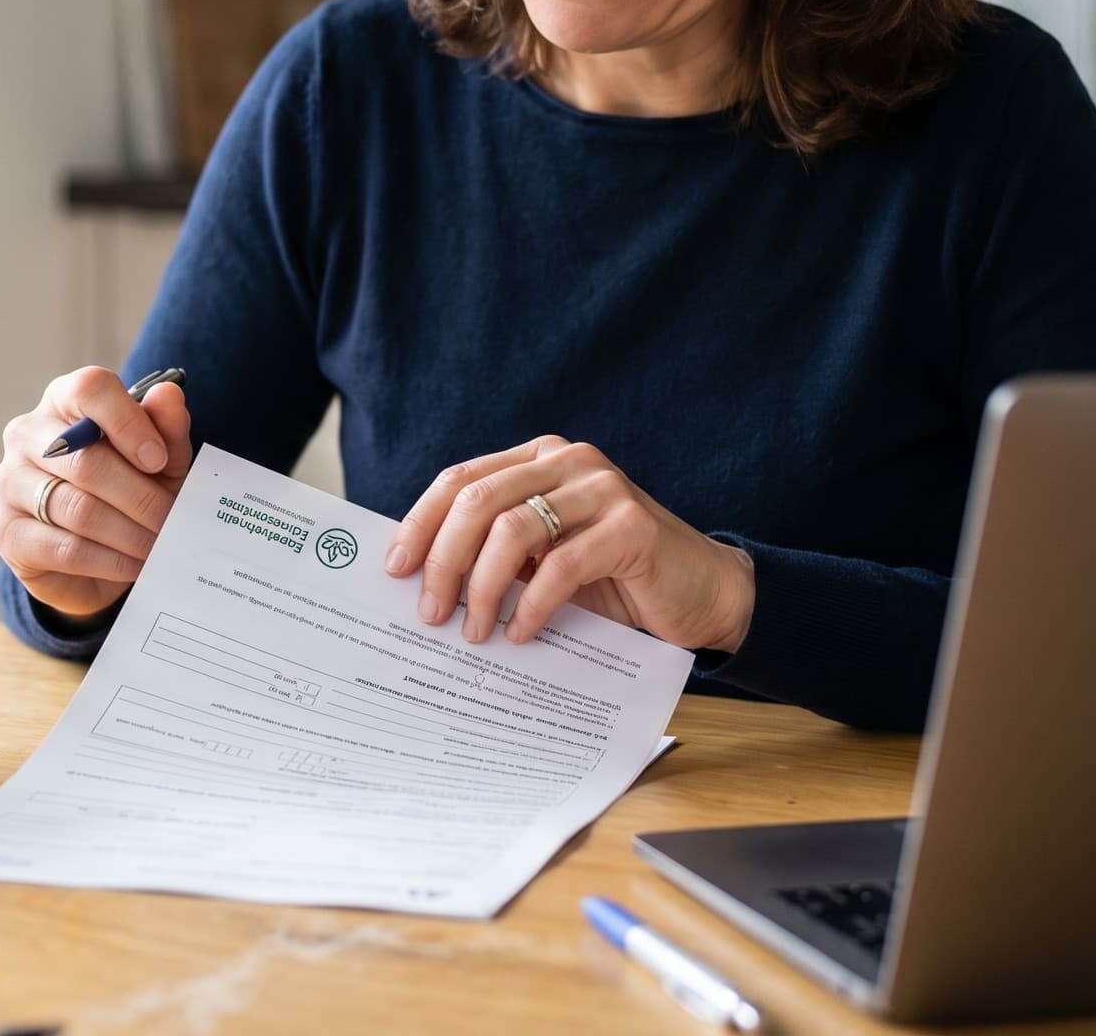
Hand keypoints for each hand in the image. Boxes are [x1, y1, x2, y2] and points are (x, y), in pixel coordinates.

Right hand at [0, 367, 192, 619]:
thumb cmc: (130, 491)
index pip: (89, 389)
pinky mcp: (6, 532)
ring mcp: (9, 482)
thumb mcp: (161, 461)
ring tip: (160, 545)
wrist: (98, 557)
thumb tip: (169, 395)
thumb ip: (166, 429)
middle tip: (173, 520)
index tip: (160, 460)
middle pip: (85, 459)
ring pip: (76, 507)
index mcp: (64, 401)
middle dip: (140, 496)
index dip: (129, 423)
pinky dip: (109, 560)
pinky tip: (134, 564)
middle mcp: (27, 434)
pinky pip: (64, 548)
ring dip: (128, 533)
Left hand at [386, 435, 754, 651]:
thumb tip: (419, 580)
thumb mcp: (544, 557)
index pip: (460, 480)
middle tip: (429, 613)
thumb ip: (496, 551)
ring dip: (482, 587)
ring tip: (473, 630)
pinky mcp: (632, 527)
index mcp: (539, 460)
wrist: (701, 592)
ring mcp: (603, 489)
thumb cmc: (613, 579)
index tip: (394, 570)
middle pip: (477, 502)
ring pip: (513, 530)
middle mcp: (569, 461)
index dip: (420, 524)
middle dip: (443, 561)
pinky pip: (560, 566)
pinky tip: (522, 635)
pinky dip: (531, 606)